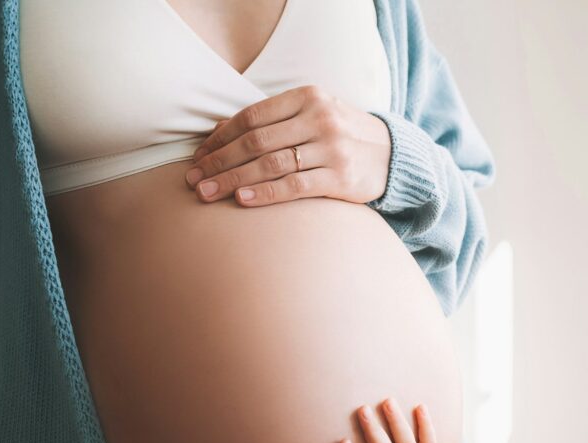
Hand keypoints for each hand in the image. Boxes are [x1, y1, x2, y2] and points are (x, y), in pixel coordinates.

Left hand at [185, 85, 391, 206]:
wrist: (393, 156)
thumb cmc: (342, 136)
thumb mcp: (312, 115)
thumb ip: (272, 120)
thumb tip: (219, 128)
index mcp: (308, 97)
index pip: (251, 117)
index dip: (220, 138)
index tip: (199, 156)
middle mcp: (319, 118)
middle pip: (255, 142)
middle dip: (219, 162)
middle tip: (194, 179)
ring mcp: (331, 148)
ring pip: (270, 164)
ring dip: (233, 180)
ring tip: (207, 193)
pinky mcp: (341, 178)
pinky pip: (294, 186)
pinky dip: (264, 193)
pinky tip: (241, 200)